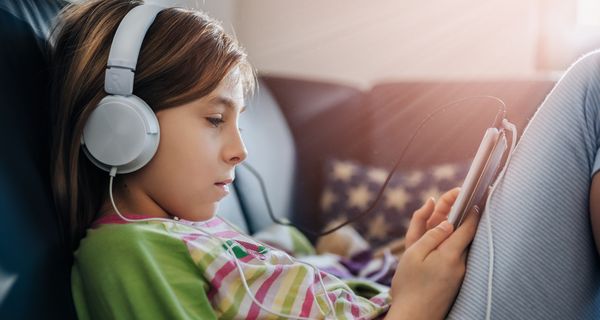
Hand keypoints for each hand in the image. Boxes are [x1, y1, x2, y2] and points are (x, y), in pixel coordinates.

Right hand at [385, 190, 480, 319]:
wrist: (415, 317)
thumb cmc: (409, 286)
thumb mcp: (413, 254)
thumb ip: (431, 235)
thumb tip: (447, 222)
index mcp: (450, 254)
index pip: (467, 227)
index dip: (469, 210)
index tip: (470, 195)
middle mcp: (459, 263)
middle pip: (461, 232)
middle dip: (457, 213)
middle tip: (453, 195)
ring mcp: (457, 272)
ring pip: (457, 243)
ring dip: (452, 226)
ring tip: (442, 209)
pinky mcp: (453, 280)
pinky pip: (452, 255)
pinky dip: (447, 241)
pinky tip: (441, 234)